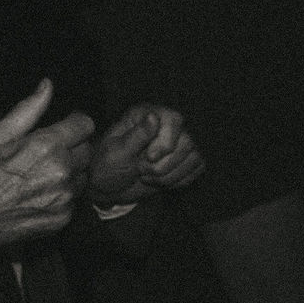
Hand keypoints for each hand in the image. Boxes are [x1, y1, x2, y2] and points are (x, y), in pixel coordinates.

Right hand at [0, 79, 94, 249]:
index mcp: (47, 145)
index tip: (63, 128)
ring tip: (40, 175)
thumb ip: (29, 108)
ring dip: (69, 172)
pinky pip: (74, 200)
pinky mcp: (63, 218)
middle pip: (87, 150)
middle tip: (45, 153)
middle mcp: (62, 171)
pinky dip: (61, 195)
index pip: (85, 125)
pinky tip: (38, 194)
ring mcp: (64, 197)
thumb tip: (47, 85)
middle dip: (71, 148)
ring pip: (82, 176)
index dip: (74, 123)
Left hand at [87, 103, 204, 205]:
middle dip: (165, 164)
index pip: (173, 119)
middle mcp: (163, 124)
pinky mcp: (184, 159)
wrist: (109, 187)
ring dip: (171, 175)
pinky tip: (160, 181)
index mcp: (144, 115)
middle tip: (142, 170)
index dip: (166, 141)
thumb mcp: (117, 152)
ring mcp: (176, 141)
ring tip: (148, 176)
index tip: (150, 158)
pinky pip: (197, 169)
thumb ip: (137, 135)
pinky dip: (178, 180)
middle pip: (188, 141)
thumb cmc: (107, 166)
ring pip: (195, 157)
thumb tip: (154, 116)